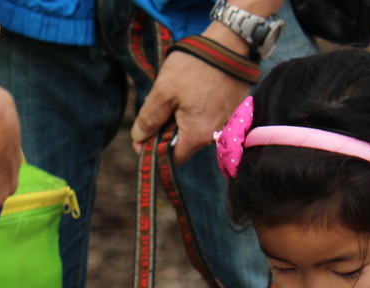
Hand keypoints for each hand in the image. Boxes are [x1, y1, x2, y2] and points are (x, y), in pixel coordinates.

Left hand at [130, 49, 248, 164]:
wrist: (230, 45)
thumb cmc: (195, 67)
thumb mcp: (164, 91)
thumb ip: (149, 118)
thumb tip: (138, 138)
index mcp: (196, 136)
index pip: (172, 159)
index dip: (154, 153)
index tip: (141, 140)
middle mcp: (214, 137)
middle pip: (184, 146)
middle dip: (167, 133)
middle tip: (157, 111)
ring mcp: (225, 125)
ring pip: (196, 132)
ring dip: (182, 121)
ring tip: (177, 98)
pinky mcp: (232, 113)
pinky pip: (209, 120)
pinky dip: (197, 113)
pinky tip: (193, 94)